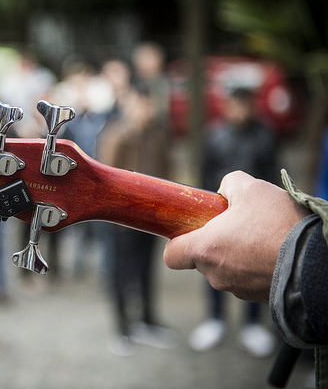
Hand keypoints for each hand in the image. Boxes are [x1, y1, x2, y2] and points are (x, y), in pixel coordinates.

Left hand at [163, 171, 309, 301]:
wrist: (319, 262)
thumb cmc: (280, 224)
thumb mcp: (252, 188)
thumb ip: (229, 185)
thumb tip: (225, 191)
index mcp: (205, 249)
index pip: (171, 256)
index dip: (178, 242)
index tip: (192, 230)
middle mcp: (216, 275)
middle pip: (203, 259)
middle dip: (216, 243)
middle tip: (238, 226)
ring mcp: (238, 289)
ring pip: (227, 268)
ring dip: (238, 254)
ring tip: (263, 237)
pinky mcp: (259, 298)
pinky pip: (249, 279)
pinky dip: (256, 266)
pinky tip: (274, 251)